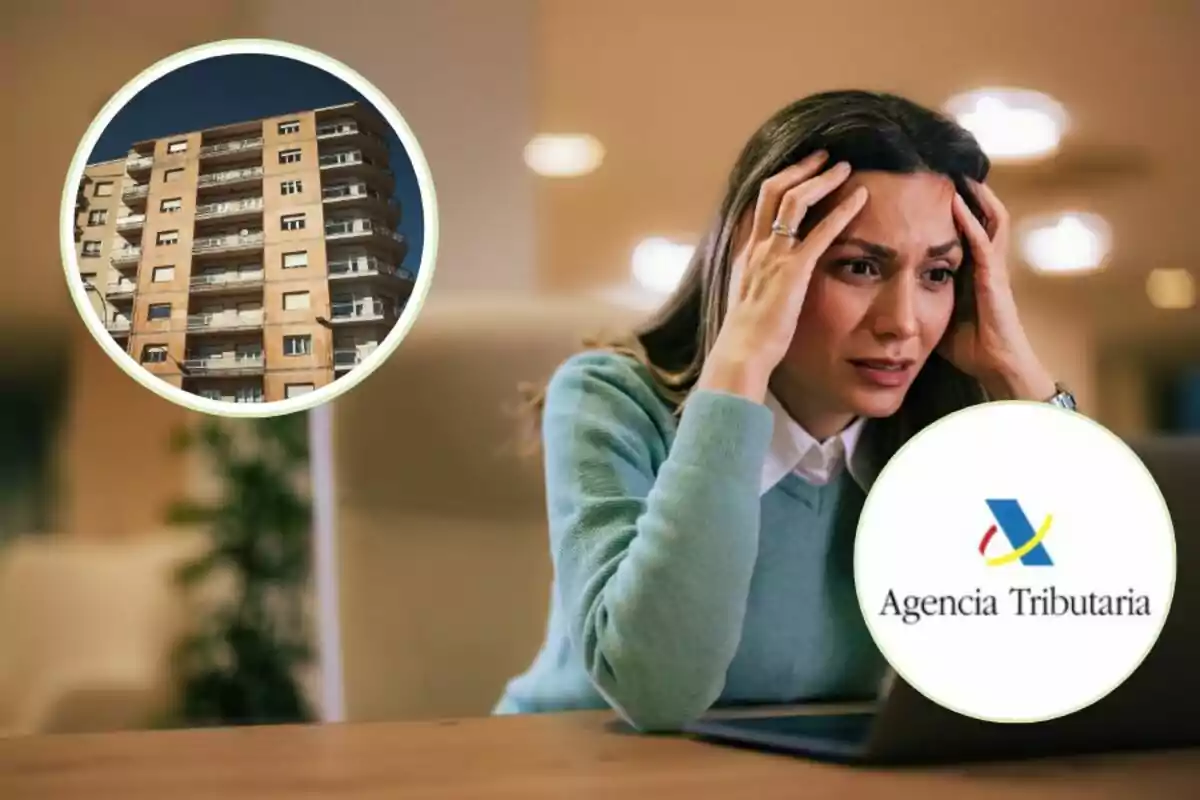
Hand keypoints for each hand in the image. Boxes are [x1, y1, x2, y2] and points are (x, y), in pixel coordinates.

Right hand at [697, 151, 868, 401]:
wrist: (740, 354)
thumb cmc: (747, 337)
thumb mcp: (747, 300)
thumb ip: (757, 281)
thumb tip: (766, 280)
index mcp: (746, 253)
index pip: (759, 204)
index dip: (781, 181)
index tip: (799, 171)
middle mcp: (757, 247)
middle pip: (773, 190)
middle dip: (800, 169)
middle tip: (824, 156)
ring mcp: (773, 256)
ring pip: (794, 201)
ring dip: (821, 179)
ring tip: (844, 167)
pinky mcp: (793, 271)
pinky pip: (820, 232)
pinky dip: (842, 210)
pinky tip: (861, 198)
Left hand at [940, 180, 1055, 400]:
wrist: (996, 368)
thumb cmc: (969, 347)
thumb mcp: (935, 315)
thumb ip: (918, 298)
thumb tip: (886, 291)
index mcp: (973, 270)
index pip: (965, 228)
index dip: (954, 207)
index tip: (931, 186)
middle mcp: (987, 264)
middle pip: (983, 216)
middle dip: (969, 192)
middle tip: (947, 166)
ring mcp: (994, 270)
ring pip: (990, 221)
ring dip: (974, 196)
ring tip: (958, 171)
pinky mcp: (995, 281)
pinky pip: (984, 244)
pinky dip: (970, 222)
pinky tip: (956, 204)